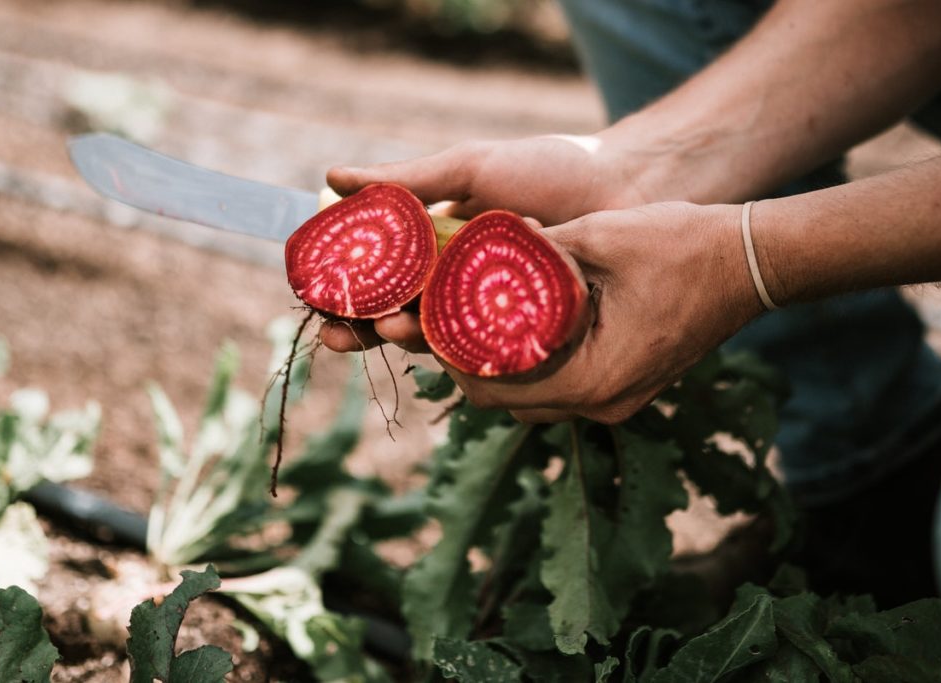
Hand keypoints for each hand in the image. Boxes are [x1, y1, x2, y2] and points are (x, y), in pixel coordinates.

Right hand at [319, 133, 687, 354]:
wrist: (624, 186)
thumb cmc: (549, 171)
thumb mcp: (471, 168)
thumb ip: (406, 179)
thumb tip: (330, 176)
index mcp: (435, 245)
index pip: (376, 275)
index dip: (343, 290)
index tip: (317, 297)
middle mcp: (457, 283)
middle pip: (396, 315)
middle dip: (363, 328)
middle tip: (340, 332)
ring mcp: (491, 312)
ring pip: (436, 339)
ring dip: (406, 341)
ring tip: (393, 329)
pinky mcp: (526, 336)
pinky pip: (486, 354)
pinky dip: (461, 356)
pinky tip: (445, 352)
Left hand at [438, 202, 763, 423]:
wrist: (751, 262)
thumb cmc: (682, 245)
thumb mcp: (597, 236)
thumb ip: (533, 250)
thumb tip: (473, 243)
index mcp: (592, 378)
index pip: (493, 387)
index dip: (448, 356)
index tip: (422, 318)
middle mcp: (601, 403)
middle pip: (505, 401)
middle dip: (464, 363)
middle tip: (434, 320)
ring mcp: (616, 400)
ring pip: (530, 399)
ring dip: (495, 367)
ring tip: (465, 322)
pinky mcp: (624, 386)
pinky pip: (560, 387)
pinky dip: (529, 364)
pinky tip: (514, 326)